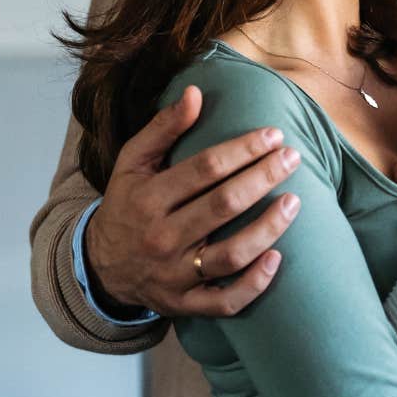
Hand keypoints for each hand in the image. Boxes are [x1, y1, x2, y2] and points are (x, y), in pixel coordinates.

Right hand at [83, 86, 299, 317]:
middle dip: (264, 178)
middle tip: (293, 158)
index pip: (205, 168)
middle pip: (223, 206)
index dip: (243, 150)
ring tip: (295, 202)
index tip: (273, 135)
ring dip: (269, 228)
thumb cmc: (127, 206)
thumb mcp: (132, 164)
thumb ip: (162, 128)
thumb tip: (195, 92)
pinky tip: (277, 259)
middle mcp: (161, 238)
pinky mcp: (186, 305)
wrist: (102, 268)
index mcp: (148, 198)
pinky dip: (254, 284)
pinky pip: (226, 301)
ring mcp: (175, 275)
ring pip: (231, 254)